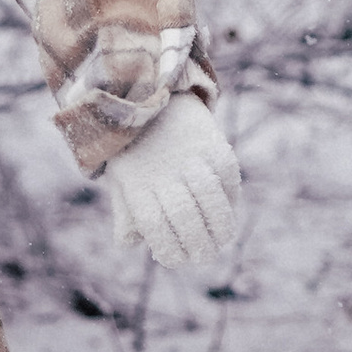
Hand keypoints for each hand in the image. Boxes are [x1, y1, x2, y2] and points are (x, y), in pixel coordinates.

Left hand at [105, 92, 241, 270]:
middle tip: (205, 255)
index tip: (178, 258)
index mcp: (137, 185)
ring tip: (221, 240)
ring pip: (212, 202)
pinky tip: (227, 208)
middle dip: (199, 246)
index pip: (157, 230)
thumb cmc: (133, 146)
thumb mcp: (120, 177)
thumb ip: (127, 212)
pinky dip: (230, 198)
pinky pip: (227, 179)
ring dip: (220, 227)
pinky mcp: (212, 145)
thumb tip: (132, 244)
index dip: (171, 251)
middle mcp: (164, 173)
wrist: (147, 92)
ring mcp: (190, 158)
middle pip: (186, 219)